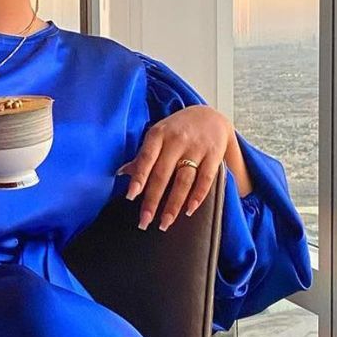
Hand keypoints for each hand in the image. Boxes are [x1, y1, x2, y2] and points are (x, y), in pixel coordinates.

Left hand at [116, 106, 232, 230]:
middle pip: (163, 174)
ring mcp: (196, 148)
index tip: (131, 196)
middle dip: (153, 200)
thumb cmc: (178, 129)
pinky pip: (205, 179)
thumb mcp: (158, 135)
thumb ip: (143, 156)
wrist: (210, 114)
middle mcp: (177, 140)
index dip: (139, 178)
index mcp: (158, 134)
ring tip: (165, 222)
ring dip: (174, 204)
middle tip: (144, 221)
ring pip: (183, 180)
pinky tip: (189, 210)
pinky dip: (198, 196)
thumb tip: (122, 173)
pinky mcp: (214, 155)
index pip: (146, 158)